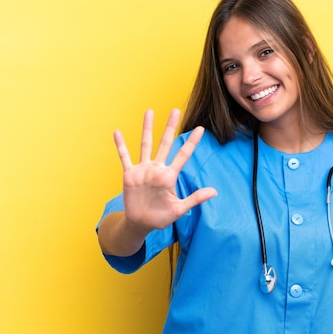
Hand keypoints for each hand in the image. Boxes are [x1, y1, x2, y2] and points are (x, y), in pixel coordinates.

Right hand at [113, 109, 216, 234]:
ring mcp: (143, 170)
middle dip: (170, 127)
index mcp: (170, 176)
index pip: (183, 155)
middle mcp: (157, 168)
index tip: (201, 129)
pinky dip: (120, 145)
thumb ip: (195, 199)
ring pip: (146, 144)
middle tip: (176, 110)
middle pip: (165, 143)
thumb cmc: (161, 217)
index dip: (192, 142)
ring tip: (149, 111)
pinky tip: (117, 132)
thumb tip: (215, 192)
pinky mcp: (130, 175)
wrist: (141, 224)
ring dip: (147, 128)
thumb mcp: (179, 209)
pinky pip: (125, 157)